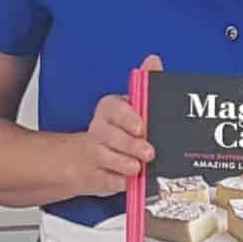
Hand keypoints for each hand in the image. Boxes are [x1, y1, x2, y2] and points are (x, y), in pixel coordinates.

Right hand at [68, 55, 161, 196]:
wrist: (89, 162)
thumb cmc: (121, 132)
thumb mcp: (135, 108)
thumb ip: (146, 84)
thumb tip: (153, 60)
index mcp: (109, 110)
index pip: (114, 108)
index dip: (128, 118)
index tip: (142, 127)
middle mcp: (99, 129)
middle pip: (110, 135)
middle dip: (131, 145)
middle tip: (148, 152)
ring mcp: (94, 153)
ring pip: (107, 157)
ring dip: (125, 164)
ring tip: (137, 167)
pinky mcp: (94, 176)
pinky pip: (107, 180)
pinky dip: (119, 182)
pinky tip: (127, 180)